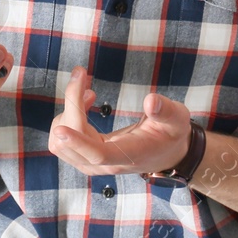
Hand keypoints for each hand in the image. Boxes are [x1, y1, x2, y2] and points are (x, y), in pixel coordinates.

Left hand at [47, 66, 191, 175]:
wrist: (165, 152)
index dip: (78, 142)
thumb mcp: (177, 119)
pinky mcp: (85, 157)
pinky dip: (67, 117)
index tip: (60, 130)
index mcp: (129, 155)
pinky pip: (62, 141)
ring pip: (60, 143)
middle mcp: (106, 164)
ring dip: (68, 111)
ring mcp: (93, 164)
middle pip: (71, 142)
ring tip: (89, 93)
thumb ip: (166, 110)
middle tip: (82, 73)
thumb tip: (151, 101)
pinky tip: (87, 101)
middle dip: (71, 104)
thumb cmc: (170, 133)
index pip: (97, 154)